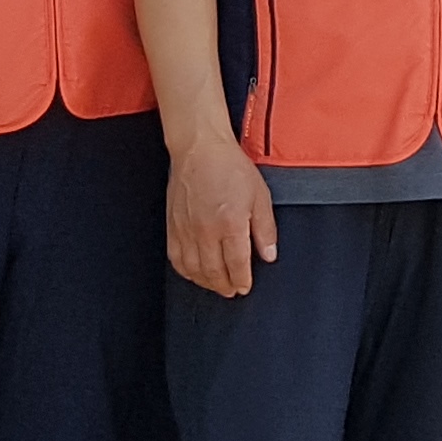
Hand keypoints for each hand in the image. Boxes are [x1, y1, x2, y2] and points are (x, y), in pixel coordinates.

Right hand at [167, 136, 279, 296]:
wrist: (199, 149)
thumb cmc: (231, 168)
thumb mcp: (260, 196)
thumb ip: (265, 229)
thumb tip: (269, 255)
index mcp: (230, 224)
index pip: (236, 264)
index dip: (241, 280)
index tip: (245, 287)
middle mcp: (206, 231)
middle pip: (214, 272)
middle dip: (225, 286)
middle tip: (233, 291)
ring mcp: (186, 230)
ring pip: (193, 269)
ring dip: (206, 282)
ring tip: (217, 285)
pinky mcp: (172, 225)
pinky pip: (176, 257)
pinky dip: (185, 270)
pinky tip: (194, 273)